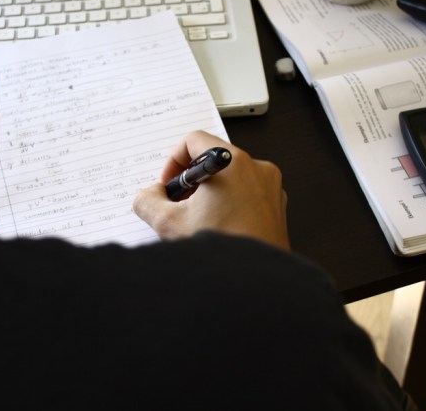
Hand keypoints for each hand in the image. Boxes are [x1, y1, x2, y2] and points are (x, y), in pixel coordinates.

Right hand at [133, 131, 289, 249]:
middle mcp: (257, 169)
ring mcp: (271, 188)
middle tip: (180, 205)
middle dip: (191, 181)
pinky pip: (248, 194)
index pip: (195, 140)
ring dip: (210, 194)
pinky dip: (230, 205)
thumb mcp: (169, 223)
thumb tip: (149, 194)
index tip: (169, 184)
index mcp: (233, 163)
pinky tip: (219, 229)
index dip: (174, 160)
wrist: (255, 283)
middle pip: (214, 159)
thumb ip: (148, 200)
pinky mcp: (277, 207)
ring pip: (232, 177)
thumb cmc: (224, 251)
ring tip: (199, 221)